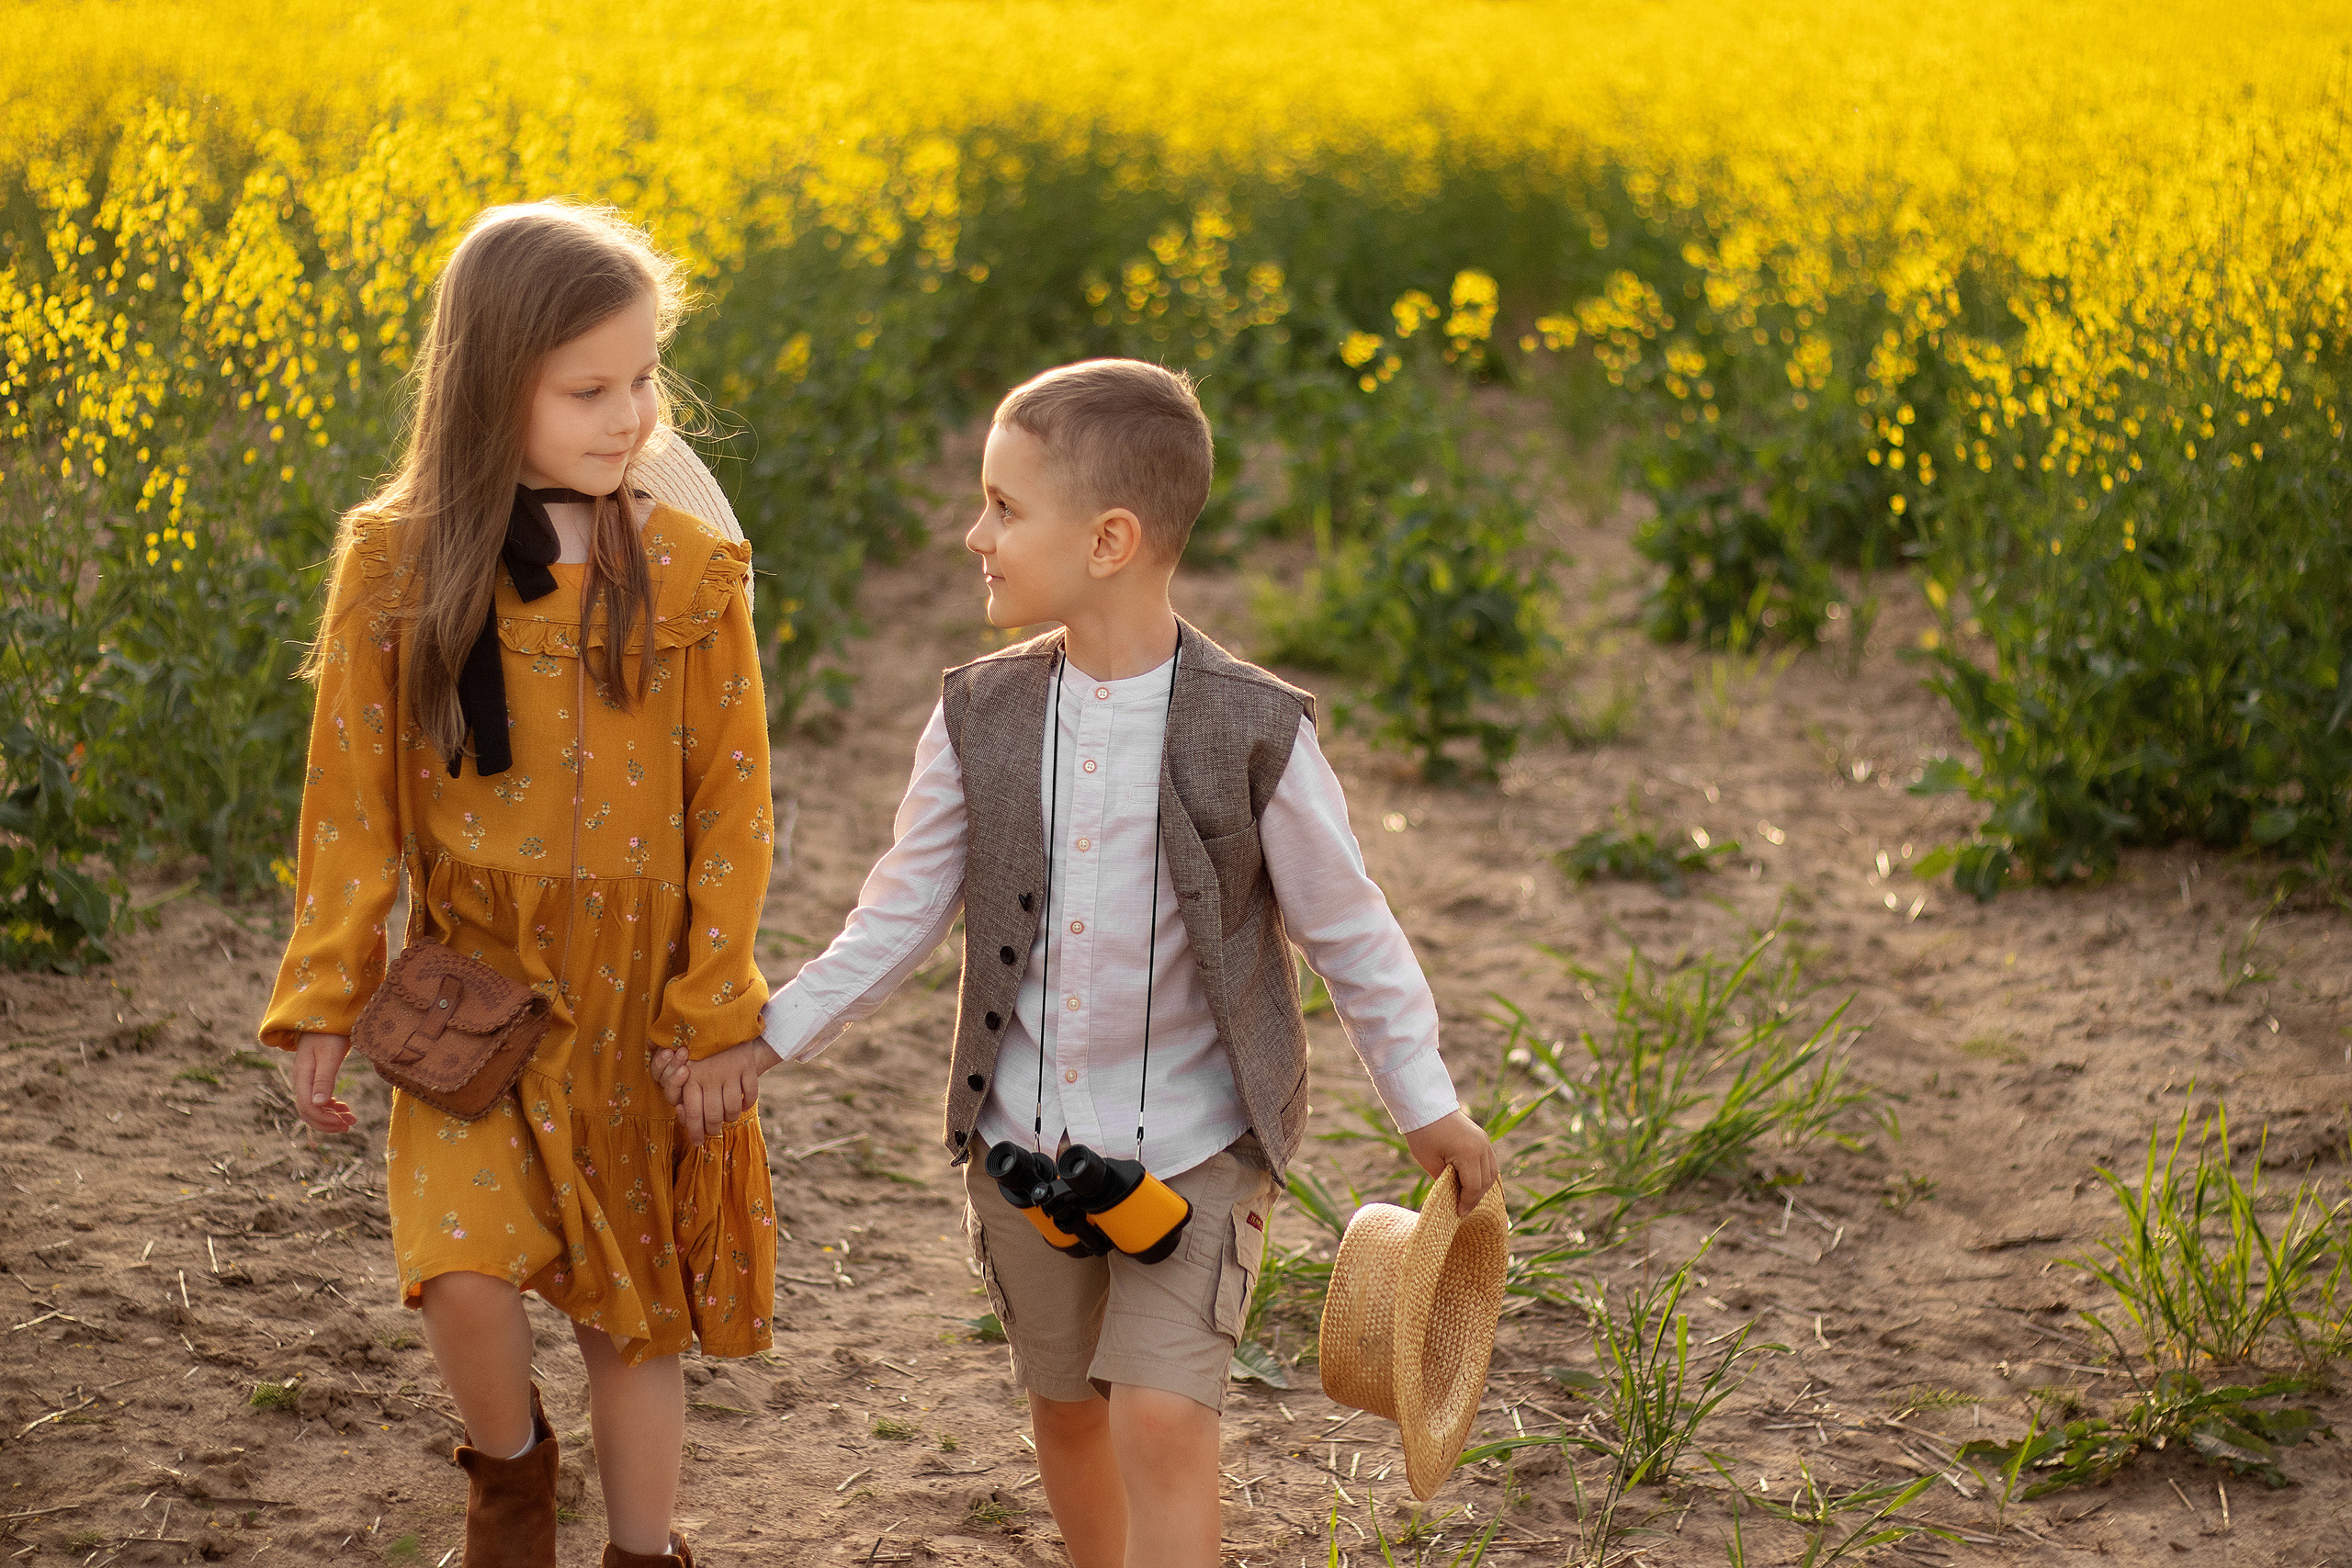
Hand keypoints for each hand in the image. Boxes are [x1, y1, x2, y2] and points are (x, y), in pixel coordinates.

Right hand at [293, 1033, 356, 1134]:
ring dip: (330, 1116)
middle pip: (308, 1112)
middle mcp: (302, 1080)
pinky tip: (343, 1107)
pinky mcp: (315, 1075)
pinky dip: (330, 1106)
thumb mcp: (330, 1055)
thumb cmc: (330, 1032)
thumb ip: (324, 1079)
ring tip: (351, 1118)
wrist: (328, 1015)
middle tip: (350, 1124)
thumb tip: (319, 1105)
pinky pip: (318, 1098)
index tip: (345, 1123)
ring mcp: (307, 1078)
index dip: (325, 1120)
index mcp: (303, 1076)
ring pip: (314, 1107)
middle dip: (328, 1122)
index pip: (308, 1108)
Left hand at [658, 1040, 778, 1145]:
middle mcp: (709, 1076)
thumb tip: (681, 1113)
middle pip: (713, 1115)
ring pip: (733, 1108)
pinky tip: (743, 1103)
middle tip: (713, 1131)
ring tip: (728, 1116)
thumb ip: (679, 1090)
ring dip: (731, 1117)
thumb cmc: (698, 1049)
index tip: (697, 1142)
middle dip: (713, 1129)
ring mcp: (730, 1071)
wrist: (722, 1019)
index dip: (694, 1132)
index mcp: (690, 1077)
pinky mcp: (747, 1066)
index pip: (692, 1114)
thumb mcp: (684, 1066)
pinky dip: (748, 1103)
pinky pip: (751, 1094)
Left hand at [1404, 1109, 1499, 1210]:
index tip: (1459, 1213)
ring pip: (1492, 1172)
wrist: (1426, 1106)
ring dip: (1482, 1187)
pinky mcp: (1482, 1137)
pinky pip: (1489, 1162)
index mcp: (1468, 1152)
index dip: (1467, 1202)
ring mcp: (1484, 1141)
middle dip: (1475, 1198)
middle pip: (1486, 1181)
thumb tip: (1452, 1197)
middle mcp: (1482, 1146)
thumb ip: (1443, 1181)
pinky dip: (1484, 1175)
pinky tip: (1474, 1184)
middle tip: (1464, 1210)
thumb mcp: (1430, 1161)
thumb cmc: (1423, 1134)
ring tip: (1469, 1199)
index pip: (1473, 1186)